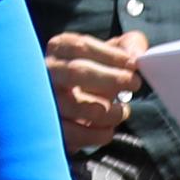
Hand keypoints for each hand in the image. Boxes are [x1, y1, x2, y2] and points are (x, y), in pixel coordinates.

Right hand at [42, 30, 146, 158]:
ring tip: (122, 111)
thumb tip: (136, 55)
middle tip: (134, 84)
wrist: (76, 106)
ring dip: (108, 112)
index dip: (110, 55)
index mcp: (58, 50)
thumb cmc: (95, 75)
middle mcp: (45, 73)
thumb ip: (129, 45)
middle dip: (111, 79)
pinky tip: (108, 130)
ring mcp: (43, 101)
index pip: (80, 46)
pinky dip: (96, 134)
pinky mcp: (48, 128)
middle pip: (76, 72)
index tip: (132, 64)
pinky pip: (72, 133)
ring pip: (75, 106)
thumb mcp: (112, 53)